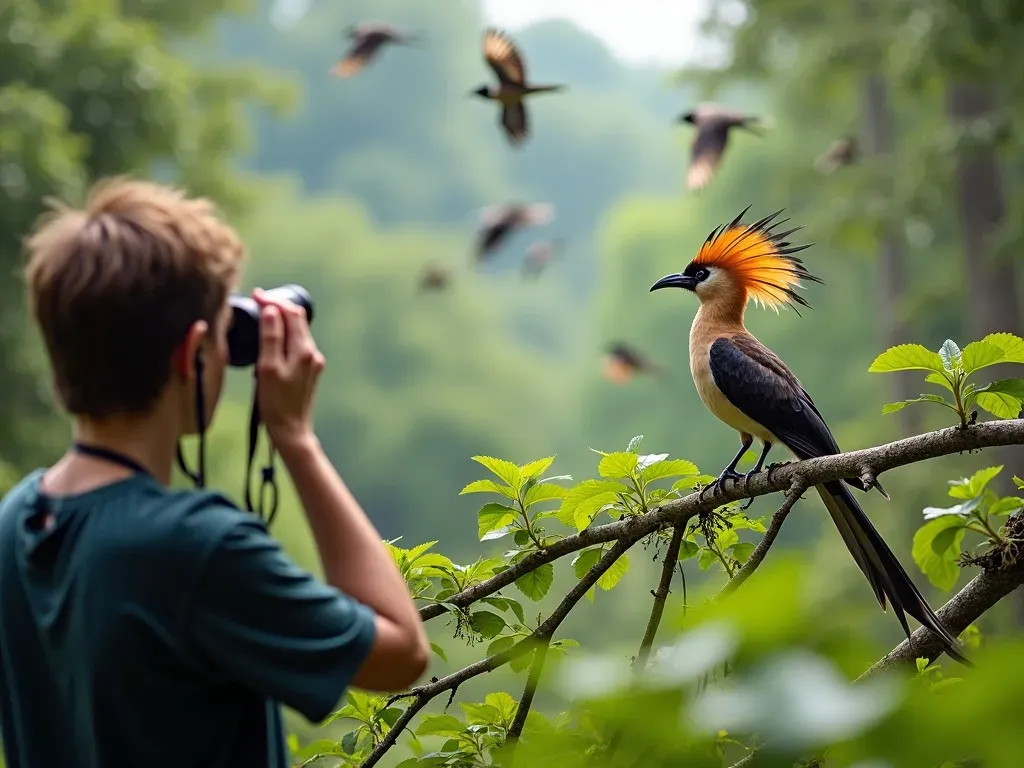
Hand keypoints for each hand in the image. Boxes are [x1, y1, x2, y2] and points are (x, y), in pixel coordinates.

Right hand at [252, 287, 325, 448]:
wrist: (291, 430)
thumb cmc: (276, 403)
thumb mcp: (267, 368)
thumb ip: (271, 338)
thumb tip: (271, 311)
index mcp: (304, 350)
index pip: (292, 314)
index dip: (274, 301)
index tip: (255, 295)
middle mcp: (312, 354)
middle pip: (297, 320)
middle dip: (278, 308)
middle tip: (256, 302)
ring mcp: (312, 363)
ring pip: (297, 333)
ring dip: (280, 323)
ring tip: (260, 319)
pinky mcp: (309, 371)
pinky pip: (296, 346)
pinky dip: (283, 339)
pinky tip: (269, 345)